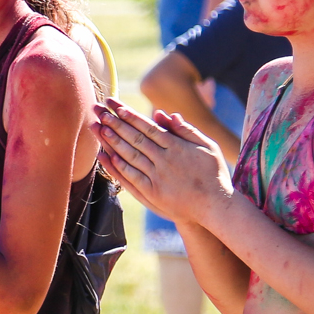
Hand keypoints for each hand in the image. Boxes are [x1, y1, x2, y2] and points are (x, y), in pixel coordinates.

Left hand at [93, 97, 233, 224]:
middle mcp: (164, 161)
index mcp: (177, 147)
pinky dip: (117, 167)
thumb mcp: (207, 146)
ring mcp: (157, 178)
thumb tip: (166, 114)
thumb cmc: (213, 174)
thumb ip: (186, 130)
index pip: (148, 127)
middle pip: (135, 138)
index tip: (115, 106)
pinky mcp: (152, 194)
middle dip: (115, 123)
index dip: (130, 116)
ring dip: (112, 141)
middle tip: (99, 111)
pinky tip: (106, 156)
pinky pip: (131, 177)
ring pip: (130, 156)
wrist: (215, 206)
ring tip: (98, 128)